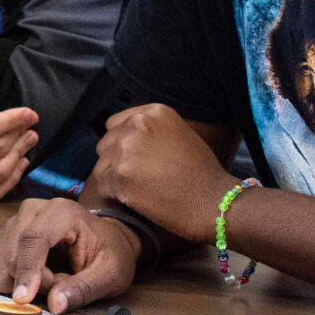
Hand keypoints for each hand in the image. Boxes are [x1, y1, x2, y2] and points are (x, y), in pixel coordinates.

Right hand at [0, 197, 139, 313]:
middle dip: (32, 281)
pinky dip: (17, 279)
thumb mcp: (111, 274)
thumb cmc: (111, 253)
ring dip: (24, 281)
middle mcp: (33, 210)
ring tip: (54, 279)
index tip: (23, 299)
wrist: (108, 239)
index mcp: (62, 212)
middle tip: (61, 287)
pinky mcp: (9, 235)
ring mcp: (17, 221)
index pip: (33, 239)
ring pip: (2, 261)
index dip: (26, 270)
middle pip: (13, 252)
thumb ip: (84, 289)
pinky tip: (40, 277)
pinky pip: (0, 265)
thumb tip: (54, 304)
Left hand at [91, 104, 236, 239]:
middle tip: (138, 177)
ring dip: (114, 178)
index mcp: (152, 112)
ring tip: (140, 189)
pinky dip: (114, 194)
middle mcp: (137, 125)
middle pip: (106, 143)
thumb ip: (150, 130)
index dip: (121, 142)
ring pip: (101, 165)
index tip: (134, 158)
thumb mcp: (178, 134)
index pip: (115, 123)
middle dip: (116, 160)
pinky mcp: (119, 176)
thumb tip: (121, 135)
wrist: (213, 202)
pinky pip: (103, 185)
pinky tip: (136, 199)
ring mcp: (126, 150)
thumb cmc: (201, 173)